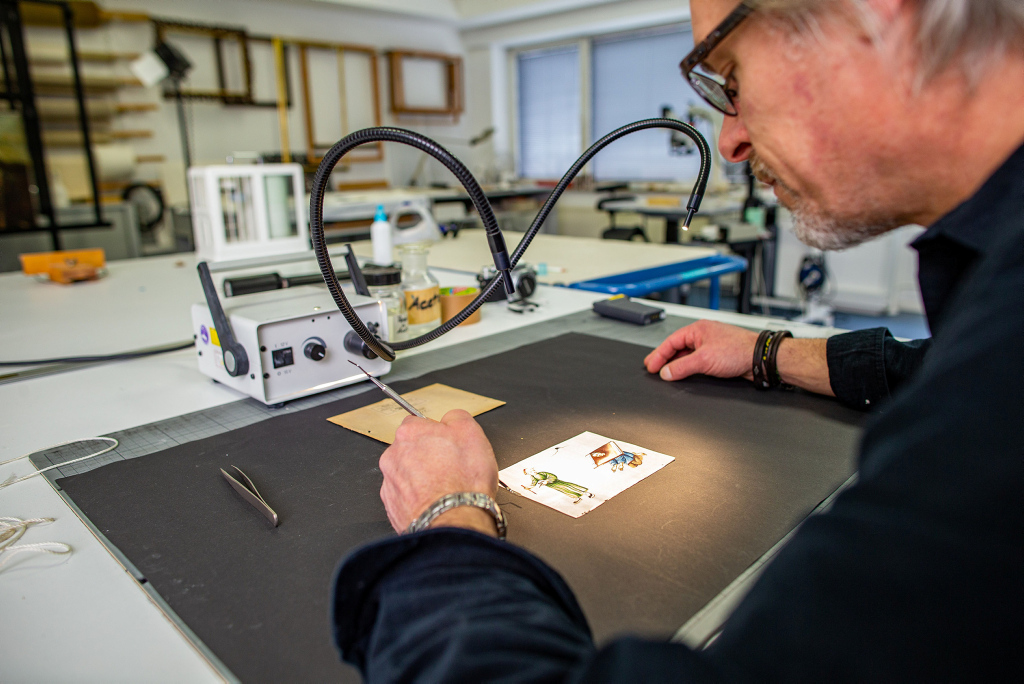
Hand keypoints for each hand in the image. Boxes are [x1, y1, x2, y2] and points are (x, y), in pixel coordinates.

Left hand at [379, 409, 498, 535]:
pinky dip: (419, 499)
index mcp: (409, 433)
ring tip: (445, 489)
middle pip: (411, 449)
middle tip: (450, 468)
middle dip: (427, 456)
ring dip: (422, 479)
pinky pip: (406, 497)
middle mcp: (393, 456)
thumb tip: (451, 418)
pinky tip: (437, 502)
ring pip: (407, 475)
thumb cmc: (463, 481)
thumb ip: (457, 417)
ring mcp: (390, 483)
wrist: (455, 521)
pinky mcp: (392, 507)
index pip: (419, 423)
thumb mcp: (473, 433)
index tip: (448, 444)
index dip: (437, 433)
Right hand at [644, 320, 757, 381]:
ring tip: (666, 372)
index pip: (671, 341)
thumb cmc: (738, 350)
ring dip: (677, 363)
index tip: (651, 366)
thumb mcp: (704, 360)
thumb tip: (666, 372)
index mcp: (697, 329)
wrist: (760, 357)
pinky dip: (688, 367)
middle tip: (653, 368)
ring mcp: (711, 345)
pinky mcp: (718, 355)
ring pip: (687, 354)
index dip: (658, 355)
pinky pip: (697, 360)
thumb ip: (682, 367)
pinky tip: (685, 373)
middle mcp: (703, 335)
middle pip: (677, 347)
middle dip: (665, 358)